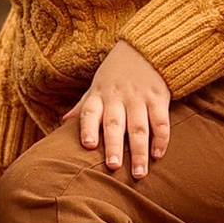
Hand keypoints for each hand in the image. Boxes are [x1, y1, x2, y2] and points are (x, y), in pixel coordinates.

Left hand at [76, 42, 171, 176]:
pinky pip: (160, 121)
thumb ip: (84, 105)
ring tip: (139, 173)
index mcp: (99, 95)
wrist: (145, 48)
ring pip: (139, 127)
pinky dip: (161, 139)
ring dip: (139, 151)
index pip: (90, 112)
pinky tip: (158, 155)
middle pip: (114, 124)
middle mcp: (118, 97)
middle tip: (114, 167)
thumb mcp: (97, 85)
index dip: (87, 128)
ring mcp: (139, 98)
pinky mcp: (159, 97)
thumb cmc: (116, 74)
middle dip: (114, 145)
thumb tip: (63, 122)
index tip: (88, 146)